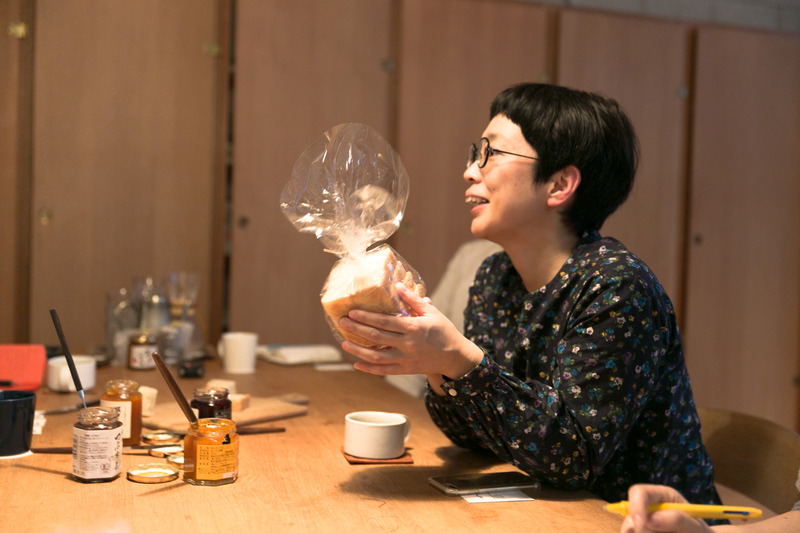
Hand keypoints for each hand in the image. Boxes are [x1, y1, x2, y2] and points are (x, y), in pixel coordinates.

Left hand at [337, 283, 483, 380]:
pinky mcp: (406, 370)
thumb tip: (397, 286)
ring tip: (344, 342)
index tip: (352, 312)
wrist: (455, 357)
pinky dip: (369, 369)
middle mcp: (408, 345)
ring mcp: (406, 359)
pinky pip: (384, 371)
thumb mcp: (431, 313)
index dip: (366, 317)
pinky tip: (356, 364)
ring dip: (358, 351)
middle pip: (377, 337)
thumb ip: (413, 300)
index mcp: (414, 328)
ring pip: (377, 357)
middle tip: (342, 322)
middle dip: (357, 330)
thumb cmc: (443, 331)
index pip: (385, 322)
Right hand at [621, 484, 713, 532]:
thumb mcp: (696, 528)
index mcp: (663, 497)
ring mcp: (643, 522)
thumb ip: (678, 520)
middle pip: (631, 514)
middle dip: (641, 529)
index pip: (639, 492)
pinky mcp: (640, 531)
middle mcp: (649, 508)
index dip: (636, 506)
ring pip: (630, 529)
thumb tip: (651, 518)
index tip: (641, 525)